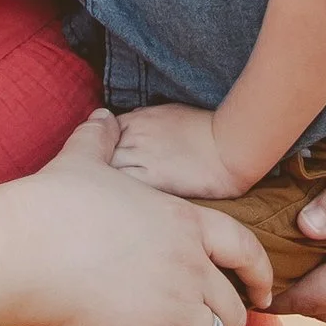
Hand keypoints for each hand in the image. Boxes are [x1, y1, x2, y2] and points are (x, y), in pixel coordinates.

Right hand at [9, 113, 273, 325]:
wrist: (25, 250)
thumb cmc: (51, 204)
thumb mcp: (82, 160)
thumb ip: (101, 139)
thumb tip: (101, 116)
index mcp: (184, 222)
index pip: (246, 249)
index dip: (260, 274)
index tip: (262, 293)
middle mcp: (190, 266)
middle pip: (234, 309)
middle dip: (221, 323)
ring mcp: (175, 307)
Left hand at [108, 101, 248, 201]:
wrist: (229, 145)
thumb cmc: (205, 129)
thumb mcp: (169, 113)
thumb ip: (145, 121)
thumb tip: (132, 127)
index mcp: (136, 120)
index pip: (101, 136)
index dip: (99, 154)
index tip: (101, 170)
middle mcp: (133, 136)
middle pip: (97, 156)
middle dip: (95, 173)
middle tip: (96, 194)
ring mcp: (140, 157)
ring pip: (106, 174)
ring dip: (103, 189)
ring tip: (105, 208)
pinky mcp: (152, 180)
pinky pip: (123, 190)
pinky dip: (118, 200)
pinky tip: (121, 212)